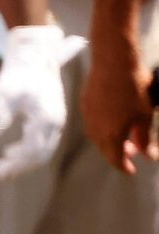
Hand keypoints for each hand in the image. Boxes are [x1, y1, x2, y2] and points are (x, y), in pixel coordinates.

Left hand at [0, 23, 82, 179]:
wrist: (35, 53)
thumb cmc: (19, 73)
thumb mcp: (3, 93)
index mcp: (47, 119)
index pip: (33, 152)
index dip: (14, 165)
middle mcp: (56, 122)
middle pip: (40, 154)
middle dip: (19, 166)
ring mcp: (56, 119)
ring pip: (43, 148)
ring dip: (23, 159)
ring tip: (2, 163)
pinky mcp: (51, 115)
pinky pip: (43, 140)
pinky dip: (28, 149)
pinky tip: (10, 150)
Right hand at [84, 33, 150, 174]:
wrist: (113, 63)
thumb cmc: (132, 90)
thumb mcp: (145, 116)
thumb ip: (145, 138)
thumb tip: (148, 155)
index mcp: (109, 135)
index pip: (115, 159)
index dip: (124, 166)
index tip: (131, 170)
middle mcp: (95, 129)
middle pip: (104, 149)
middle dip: (118, 153)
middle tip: (133, 151)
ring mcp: (87, 115)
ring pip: (97, 136)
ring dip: (109, 139)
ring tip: (123, 134)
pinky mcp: (85, 103)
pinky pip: (93, 122)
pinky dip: (103, 126)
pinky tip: (113, 117)